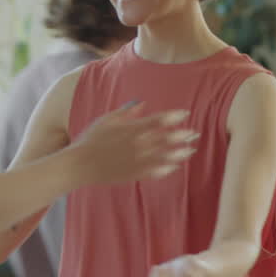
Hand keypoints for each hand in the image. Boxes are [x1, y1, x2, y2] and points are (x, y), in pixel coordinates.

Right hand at [67, 104, 196, 183]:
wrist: (80, 164)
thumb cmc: (91, 139)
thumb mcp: (107, 120)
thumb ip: (126, 111)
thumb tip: (142, 103)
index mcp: (132, 129)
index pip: (158, 120)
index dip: (174, 116)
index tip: (185, 113)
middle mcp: (138, 144)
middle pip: (166, 138)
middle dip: (182, 135)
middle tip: (195, 133)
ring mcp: (137, 160)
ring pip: (164, 156)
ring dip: (179, 152)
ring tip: (191, 150)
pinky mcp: (134, 174)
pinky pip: (155, 171)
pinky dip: (166, 168)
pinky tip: (174, 166)